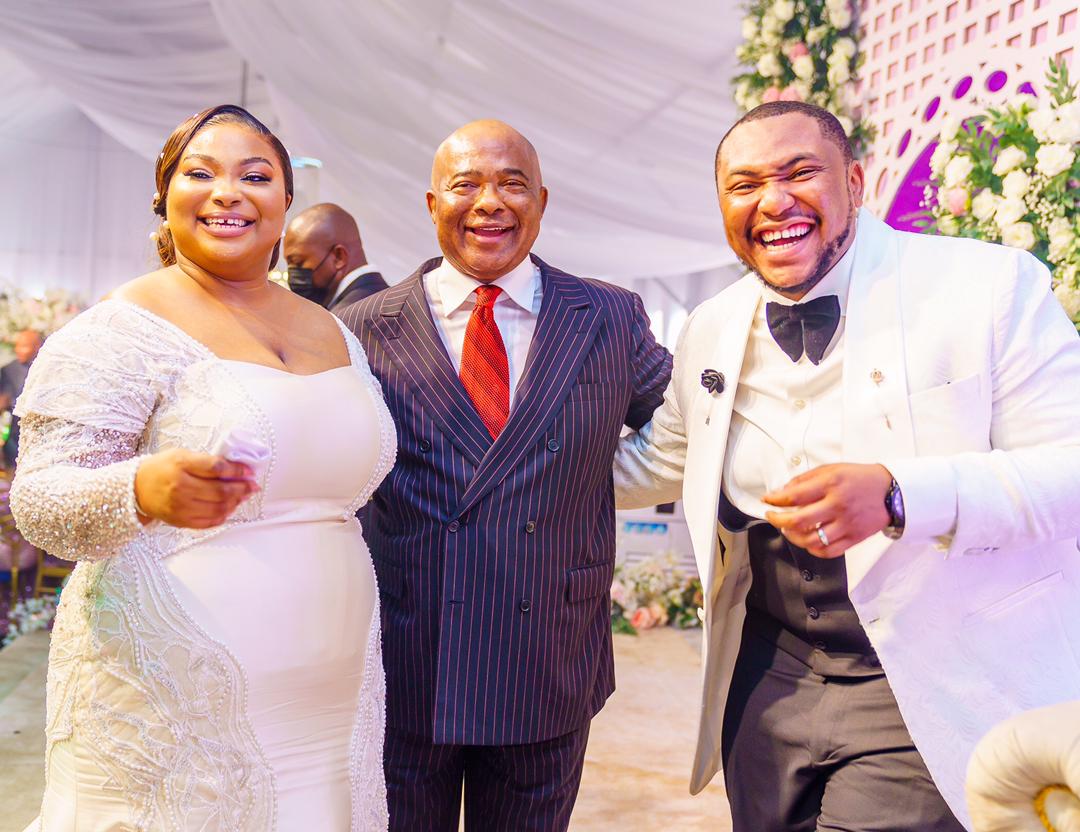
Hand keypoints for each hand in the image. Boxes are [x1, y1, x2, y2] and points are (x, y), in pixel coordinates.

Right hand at [134, 449, 258, 528]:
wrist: (136, 488)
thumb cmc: (162, 468)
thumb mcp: (181, 455)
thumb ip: (206, 461)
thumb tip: (236, 470)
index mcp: (180, 465)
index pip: (216, 468)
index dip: (237, 470)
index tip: (249, 471)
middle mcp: (180, 487)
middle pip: (221, 490)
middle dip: (242, 488)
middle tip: (252, 486)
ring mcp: (180, 506)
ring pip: (218, 508)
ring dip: (236, 502)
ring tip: (243, 496)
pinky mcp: (180, 521)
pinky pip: (209, 521)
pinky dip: (224, 515)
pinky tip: (230, 507)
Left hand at [762, 463, 891, 557]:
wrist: (892, 491)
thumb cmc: (859, 478)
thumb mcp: (832, 469)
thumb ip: (806, 479)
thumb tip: (782, 491)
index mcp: (831, 484)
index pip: (795, 495)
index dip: (775, 500)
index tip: (768, 500)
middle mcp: (838, 505)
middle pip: (798, 521)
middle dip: (778, 520)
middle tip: (772, 517)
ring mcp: (847, 524)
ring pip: (811, 540)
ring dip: (793, 537)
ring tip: (788, 529)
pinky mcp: (855, 538)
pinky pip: (828, 551)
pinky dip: (813, 549)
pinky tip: (807, 541)